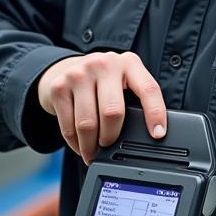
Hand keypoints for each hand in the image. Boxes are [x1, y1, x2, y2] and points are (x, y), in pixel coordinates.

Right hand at [36, 51, 165, 162]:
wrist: (62, 69)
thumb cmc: (100, 81)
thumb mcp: (122, 81)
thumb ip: (135, 98)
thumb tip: (151, 134)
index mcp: (128, 63)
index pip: (148, 89)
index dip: (155, 114)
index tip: (157, 135)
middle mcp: (103, 64)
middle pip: (112, 112)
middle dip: (111, 137)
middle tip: (109, 146)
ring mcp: (78, 74)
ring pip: (87, 124)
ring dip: (91, 146)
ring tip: (93, 152)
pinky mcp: (58, 87)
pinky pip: (68, 126)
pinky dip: (75, 143)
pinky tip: (79, 144)